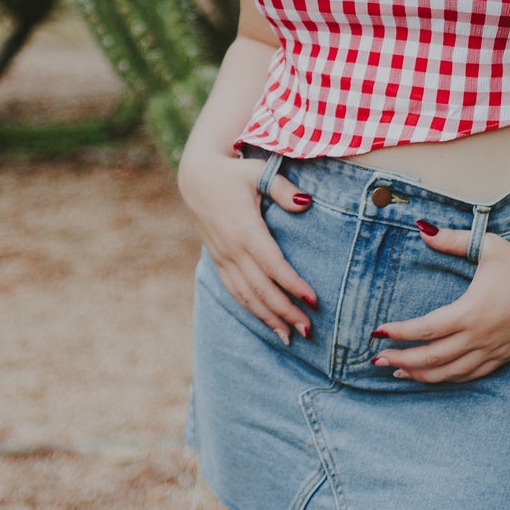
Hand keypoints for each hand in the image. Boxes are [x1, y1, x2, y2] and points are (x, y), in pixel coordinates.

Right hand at [177, 148, 316, 345]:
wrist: (196, 176)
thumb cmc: (233, 173)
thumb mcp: (258, 172)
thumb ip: (282, 188)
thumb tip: (306, 203)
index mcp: (245, 230)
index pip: (273, 266)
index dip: (293, 285)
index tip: (313, 302)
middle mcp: (232, 250)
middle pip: (261, 289)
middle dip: (285, 312)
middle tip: (308, 330)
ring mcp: (223, 257)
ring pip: (246, 296)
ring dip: (268, 318)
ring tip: (289, 336)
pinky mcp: (218, 260)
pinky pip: (234, 291)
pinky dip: (250, 309)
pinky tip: (266, 322)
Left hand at [371, 226, 509, 383]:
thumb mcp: (487, 246)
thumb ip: (452, 239)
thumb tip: (422, 228)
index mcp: (471, 312)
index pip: (425, 328)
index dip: (399, 332)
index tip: (377, 332)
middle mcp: (478, 336)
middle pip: (432, 358)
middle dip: (402, 359)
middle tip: (376, 360)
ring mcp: (491, 351)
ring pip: (449, 373)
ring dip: (421, 375)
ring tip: (398, 372)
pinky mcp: (502, 357)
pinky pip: (469, 375)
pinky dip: (447, 378)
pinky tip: (433, 376)